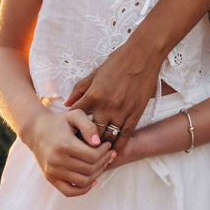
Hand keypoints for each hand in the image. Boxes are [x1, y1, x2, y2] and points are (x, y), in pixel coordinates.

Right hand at [27, 108, 112, 195]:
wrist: (35, 131)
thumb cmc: (59, 122)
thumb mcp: (75, 115)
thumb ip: (88, 126)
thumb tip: (97, 142)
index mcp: (64, 145)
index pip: (92, 156)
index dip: (104, 151)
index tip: (107, 145)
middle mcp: (57, 160)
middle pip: (89, 169)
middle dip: (104, 161)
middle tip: (109, 154)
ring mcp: (52, 172)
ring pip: (83, 181)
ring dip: (97, 174)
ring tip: (102, 164)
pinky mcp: (50, 178)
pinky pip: (70, 192)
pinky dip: (83, 189)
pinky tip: (93, 180)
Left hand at [63, 39, 161, 155]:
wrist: (143, 54)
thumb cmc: (118, 60)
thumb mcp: (95, 73)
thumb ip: (80, 90)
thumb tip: (66, 104)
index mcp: (94, 95)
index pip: (77, 118)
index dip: (72, 129)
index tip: (69, 135)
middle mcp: (106, 106)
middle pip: (92, 133)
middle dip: (85, 143)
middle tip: (80, 151)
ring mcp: (122, 111)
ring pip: (108, 138)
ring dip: (101, 147)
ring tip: (95, 155)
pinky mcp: (135, 114)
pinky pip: (125, 136)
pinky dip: (118, 146)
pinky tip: (113, 153)